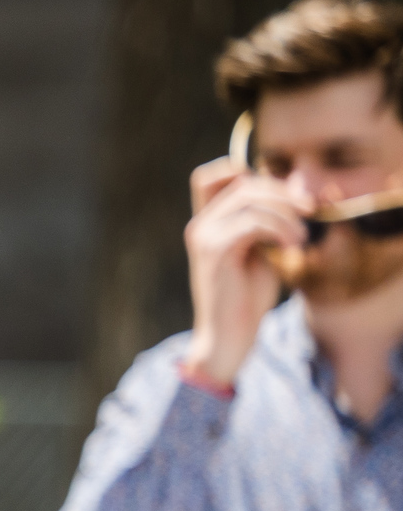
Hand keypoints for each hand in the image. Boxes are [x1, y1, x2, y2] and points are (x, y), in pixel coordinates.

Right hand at [184, 155, 299, 386]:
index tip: (283, 198)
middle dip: (282, 192)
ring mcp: (204, 236)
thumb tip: (299, 188)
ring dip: (286, 213)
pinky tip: (292, 245)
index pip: (214, 175)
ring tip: (302, 236)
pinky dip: (280, 229)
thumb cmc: (246, 298)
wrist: (228, 336)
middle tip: (310, 211)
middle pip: (243, 182)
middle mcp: (200, 225)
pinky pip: (253, 221)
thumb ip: (272, 221)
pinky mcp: (215, 250)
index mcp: (207, 223)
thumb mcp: (262, 252)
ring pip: (250, 198)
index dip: (248, 173)